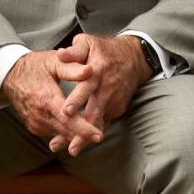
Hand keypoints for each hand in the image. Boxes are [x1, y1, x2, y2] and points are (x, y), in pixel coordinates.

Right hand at [0, 50, 102, 145]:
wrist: (9, 76)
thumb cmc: (34, 66)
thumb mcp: (53, 61)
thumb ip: (72, 67)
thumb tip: (90, 71)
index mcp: (46, 98)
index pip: (68, 118)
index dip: (84, 129)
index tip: (99, 135)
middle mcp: (40, 114)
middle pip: (66, 131)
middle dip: (84, 135)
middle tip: (101, 135)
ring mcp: (36, 123)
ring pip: (61, 135)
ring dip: (76, 134)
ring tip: (91, 130)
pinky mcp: (35, 127)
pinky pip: (54, 132)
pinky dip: (66, 132)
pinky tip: (76, 126)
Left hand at [51, 34, 151, 155]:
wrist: (134, 58)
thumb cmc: (105, 50)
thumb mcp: (88, 43)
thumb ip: (74, 51)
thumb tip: (60, 54)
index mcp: (98, 70)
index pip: (87, 86)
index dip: (77, 99)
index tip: (66, 111)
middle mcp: (107, 88)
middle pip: (95, 112)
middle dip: (83, 131)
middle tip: (71, 147)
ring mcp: (114, 100)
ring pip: (99, 122)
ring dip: (86, 137)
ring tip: (71, 150)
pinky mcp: (118, 109)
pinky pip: (103, 123)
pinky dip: (92, 133)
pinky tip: (80, 142)